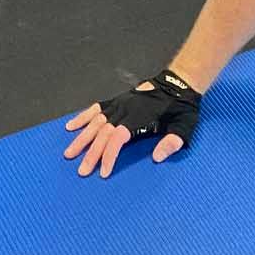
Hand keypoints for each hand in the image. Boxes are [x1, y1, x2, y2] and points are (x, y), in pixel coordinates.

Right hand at [63, 70, 200, 178]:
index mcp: (140, 117)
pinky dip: (83, 117)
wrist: (180, 82)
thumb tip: (157, 157)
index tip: (103, 172)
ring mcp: (120, 103)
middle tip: (81, 171)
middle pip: (103, 133)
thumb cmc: (182, 108)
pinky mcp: (118, 100)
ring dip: (81, 137)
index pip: (117, 138)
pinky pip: (97, 108)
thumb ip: (172, 142)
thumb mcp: (185, 126)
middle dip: (91, 153)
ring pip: (95, 122)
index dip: (108, 155)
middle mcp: (125, 109)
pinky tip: (71, 126)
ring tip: (69, 153)